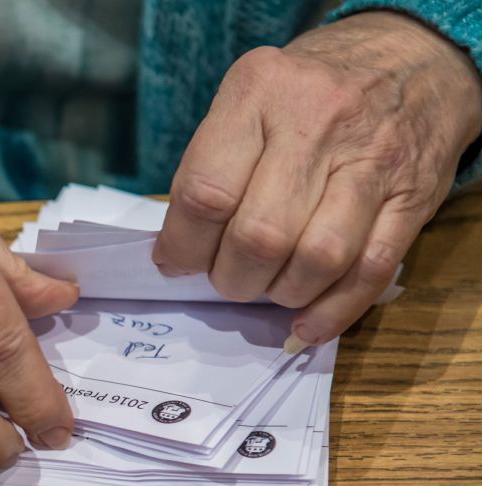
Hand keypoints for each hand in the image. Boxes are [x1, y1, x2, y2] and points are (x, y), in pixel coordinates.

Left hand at [153, 12, 481, 350]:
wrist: (410, 58)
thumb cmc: (306, 92)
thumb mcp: (246, 99)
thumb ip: (210, 168)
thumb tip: (177, 256)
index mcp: (260, 92)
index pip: (206, 193)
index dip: (183, 245)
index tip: (177, 262)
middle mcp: (318, 121)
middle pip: (259, 236)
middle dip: (231, 277)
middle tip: (228, 275)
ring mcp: (372, 160)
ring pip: (315, 260)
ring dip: (280, 293)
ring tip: (268, 285)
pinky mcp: (413, 197)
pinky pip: (369, 271)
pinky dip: (332, 311)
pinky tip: (306, 324)